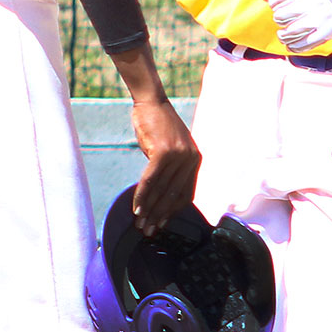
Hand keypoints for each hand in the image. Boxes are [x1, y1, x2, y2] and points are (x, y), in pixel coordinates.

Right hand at [129, 99, 200, 235]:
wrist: (151, 101)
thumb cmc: (157, 123)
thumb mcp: (169, 147)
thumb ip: (169, 168)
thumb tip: (158, 191)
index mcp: (195, 160)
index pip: (186, 194)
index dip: (172, 212)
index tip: (161, 223)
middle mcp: (190, 159)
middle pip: (173, 195)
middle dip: (159, 216)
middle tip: (148, 230)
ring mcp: (178, 155)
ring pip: (161, 190)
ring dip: (149, 209)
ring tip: (140, 223)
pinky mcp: (163, 152)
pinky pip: (151, 179)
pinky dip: (142, 195)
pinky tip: (136, 206)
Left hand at [263, 0, 331, 52]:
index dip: (274, 4)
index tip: (277, 6)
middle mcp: (312, 3)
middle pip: (282, 16)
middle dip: (279, 19)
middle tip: (282, 21)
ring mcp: (320, 18)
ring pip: (291, 31)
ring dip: (283, 35)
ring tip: (283, 35)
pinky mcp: (328, 32)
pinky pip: (305, 44)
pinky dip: (294, 47)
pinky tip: (291, 46)